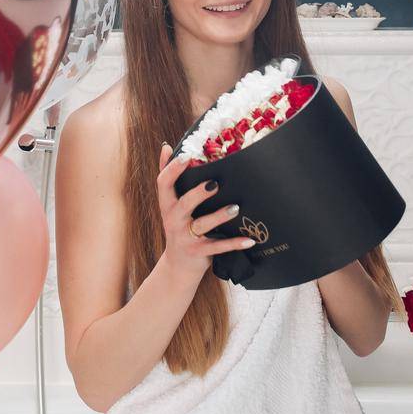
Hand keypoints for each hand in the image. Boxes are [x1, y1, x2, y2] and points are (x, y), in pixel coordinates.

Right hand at [157, 142, 254, 284]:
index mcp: (167, 205)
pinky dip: (234, 243)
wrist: (178, 266)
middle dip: (198, 194)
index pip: (163, 184)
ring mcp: (186, 238)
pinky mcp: (199, 253)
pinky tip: (249, 240)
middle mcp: (173, 220)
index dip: (172, 169)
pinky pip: (218, 247)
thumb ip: (168, 176)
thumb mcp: (169, 204)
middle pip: (184, 204)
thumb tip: (166, 147)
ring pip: (203, 225)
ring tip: (235, 208)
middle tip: (214, 184)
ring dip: (219, 216)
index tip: (186, 156)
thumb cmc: (178, 227)